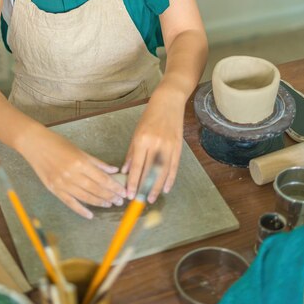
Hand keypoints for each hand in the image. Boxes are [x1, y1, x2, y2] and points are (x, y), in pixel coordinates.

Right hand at [19, 125, 126, 218]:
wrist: (35, 144)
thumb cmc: (57, 143)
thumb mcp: (79, 149)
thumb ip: (97, 162)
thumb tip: (113, 170)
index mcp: (80, 163)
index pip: (102, 179)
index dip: (114, 187)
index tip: (123, 192)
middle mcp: (72, 175)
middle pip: (96, 190)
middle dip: (110, 196)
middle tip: (119, 200)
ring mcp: (62, 184)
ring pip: (85, 198)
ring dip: (99, 202)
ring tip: (109, 204)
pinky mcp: (54, 190)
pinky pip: (70, 203)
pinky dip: (81, 210)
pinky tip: (90, 214)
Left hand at [122, 86, 184, 202]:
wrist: (168, 102)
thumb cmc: (150, 116)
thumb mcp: (136, 132)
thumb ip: (132, 152)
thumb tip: (126, 170)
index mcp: (142, 139)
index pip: (137, 166)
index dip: (133, 182)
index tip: (129, 194)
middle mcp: (155, 144)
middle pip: (149, 171)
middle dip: (144, 188)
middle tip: (139, 201)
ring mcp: (168, 146)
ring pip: (162, 172)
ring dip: (156, 187)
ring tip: (152, 198)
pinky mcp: (178, 146)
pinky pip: (174, 167)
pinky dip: (170, 179)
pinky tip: (166, 188)